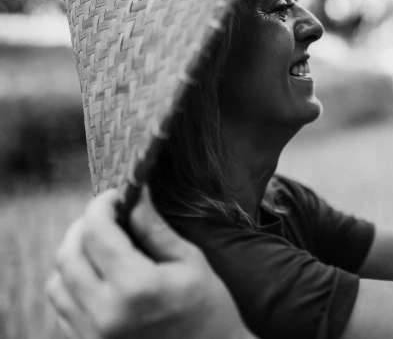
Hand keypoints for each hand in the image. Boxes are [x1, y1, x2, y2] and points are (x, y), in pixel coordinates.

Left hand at [46, 187, 253, 338]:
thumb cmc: (209, 310)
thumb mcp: (190, 263)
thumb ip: (155, 229)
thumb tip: (136, 193)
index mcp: (135, 287)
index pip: (97, 231)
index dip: (102, 205)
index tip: (116, 196)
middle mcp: (104, 312)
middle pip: (68, 253)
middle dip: (85, 226)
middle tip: (108, 217)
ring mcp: (91, 335)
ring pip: (57, 281)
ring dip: (73, 256)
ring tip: (101, 247)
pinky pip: (62, 308)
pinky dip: (72, 284)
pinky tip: (98, 276)